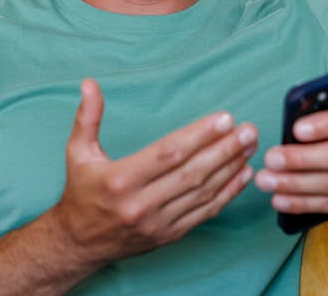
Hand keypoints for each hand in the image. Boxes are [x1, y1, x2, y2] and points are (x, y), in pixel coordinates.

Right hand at [50, 78, 257, 266]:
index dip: (200, 135)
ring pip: (203, 194)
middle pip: (192, 173)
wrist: (78, 244)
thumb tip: (90, 83)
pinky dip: (227, 194)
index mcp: (120, 180)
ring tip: (250, 146)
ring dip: (231, 168)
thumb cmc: (81, 192)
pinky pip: (204, 213)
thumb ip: (87, 117)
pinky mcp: (169, 235)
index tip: (224, 118)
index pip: (168, 154)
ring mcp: (158, 223)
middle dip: (225, 150)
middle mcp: (141, 204)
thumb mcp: (77, 152)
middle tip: (249, 130)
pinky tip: (243, 175)